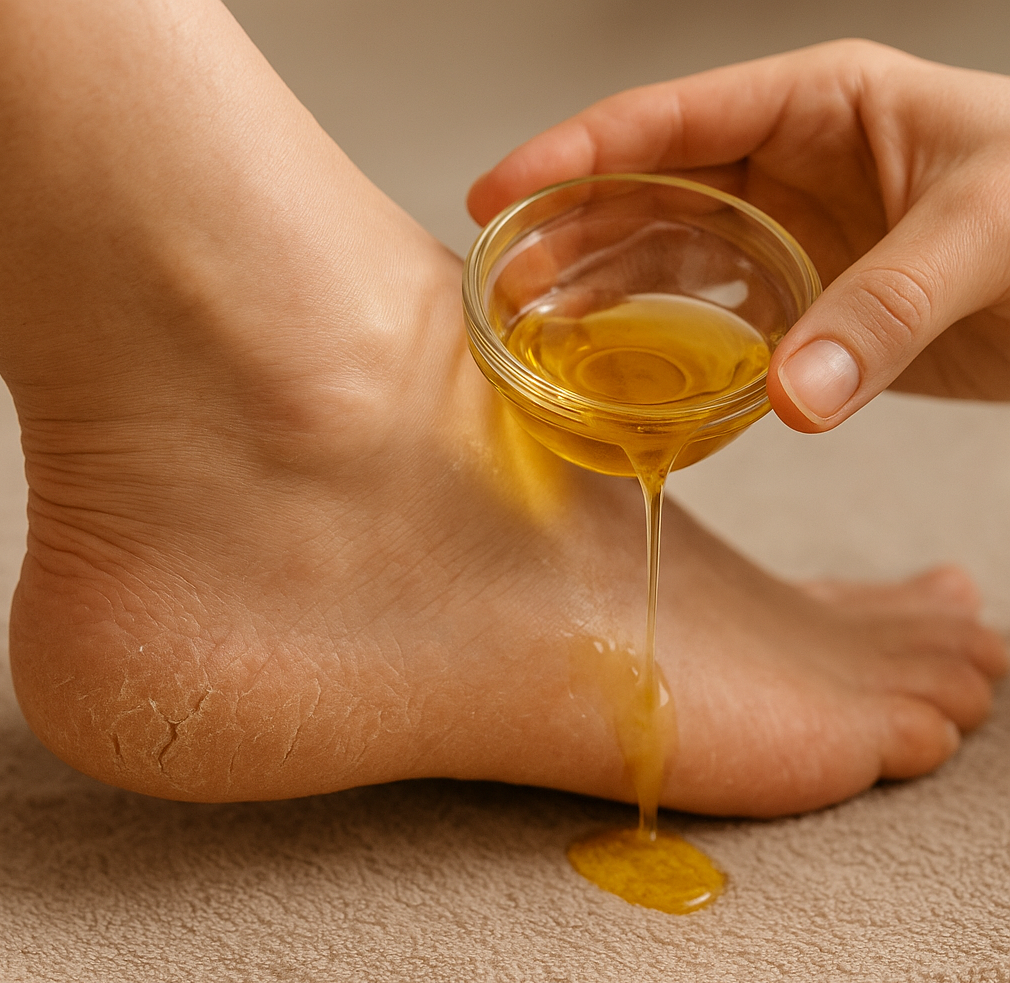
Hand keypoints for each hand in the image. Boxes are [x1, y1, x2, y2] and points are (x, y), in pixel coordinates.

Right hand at [467, 40, 1009, 431]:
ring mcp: (792, 239)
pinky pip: (713, 318)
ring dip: (600, 287)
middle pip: (648, 189)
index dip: (576, 153)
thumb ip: (886, 310)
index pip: (672, 119)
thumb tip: (787, 399)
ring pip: (668, 255)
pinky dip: (662, 340)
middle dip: (567, 229)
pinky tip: (615, 363)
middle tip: (500, 277)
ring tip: (533, 323)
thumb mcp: (989, 233)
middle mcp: (790, 166)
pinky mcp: (806, 306)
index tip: (502, 192)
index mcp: (820, 105)